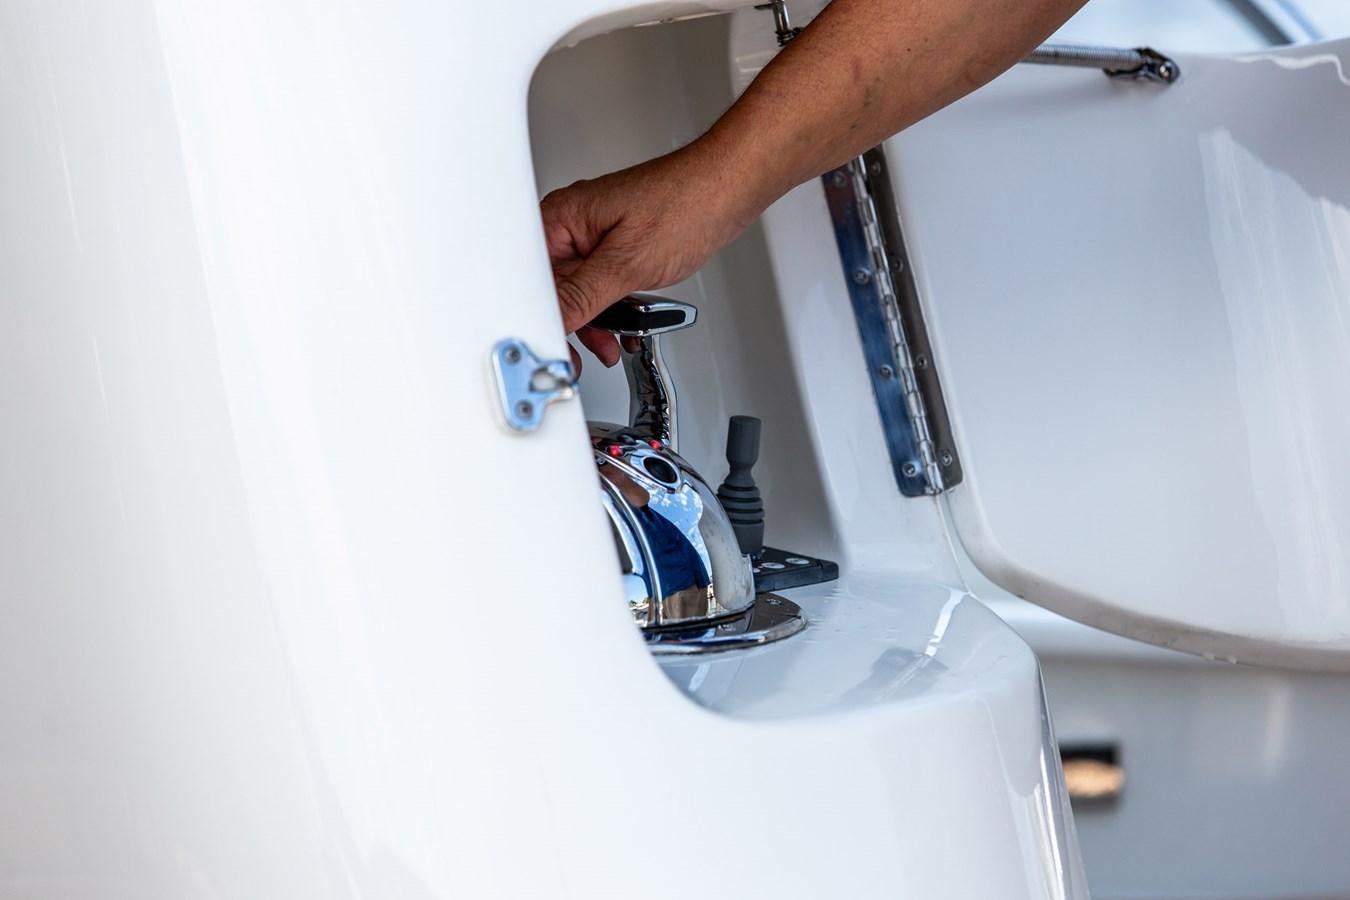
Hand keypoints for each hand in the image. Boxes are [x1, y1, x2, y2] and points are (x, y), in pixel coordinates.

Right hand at [540, 138, 754, 366]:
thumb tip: (554, 320)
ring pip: (578, 291)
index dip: (542, 315)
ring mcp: (594, 236)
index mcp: (562, 218)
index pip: (531, 277)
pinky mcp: (615, 247)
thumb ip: (584, 296)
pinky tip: (626, 326)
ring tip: (612, 342)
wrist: (725, 190)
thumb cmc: (685, 204)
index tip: (556, 344)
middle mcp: (572, 225)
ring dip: (596, 321)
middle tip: (587, 352)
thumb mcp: (628, 263)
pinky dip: (612, 309)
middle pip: (553, 287)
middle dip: (573, 324)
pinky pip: (601, 285)